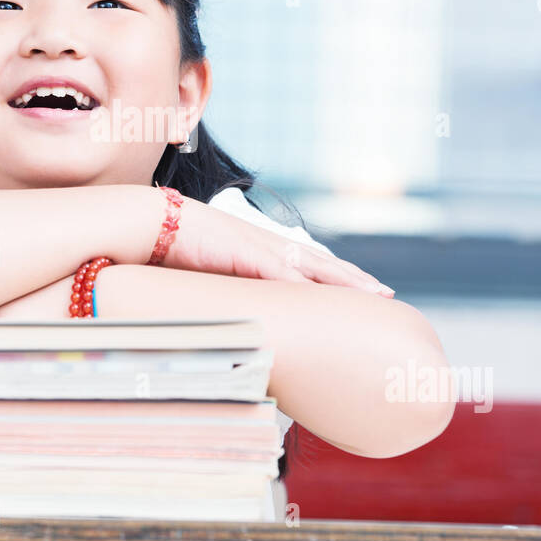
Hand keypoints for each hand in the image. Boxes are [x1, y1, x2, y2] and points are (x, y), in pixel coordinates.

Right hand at [157, 194, 393, 295]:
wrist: (154, 223)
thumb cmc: (177, 250)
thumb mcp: (213, 276)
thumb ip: (233, 292)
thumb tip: (243, 316)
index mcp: (264, 250)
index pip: (311, 265)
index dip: (339, 278)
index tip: (365, 291)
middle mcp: (269, 246)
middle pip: (323, 264)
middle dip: (355, 280)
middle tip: (386, 295)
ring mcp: (260, 248)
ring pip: (313, 267)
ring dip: (344, 282)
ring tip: (372, 294)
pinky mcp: (246, 253)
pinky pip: (282, 273)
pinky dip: (304, 286)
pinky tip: (324, 297)